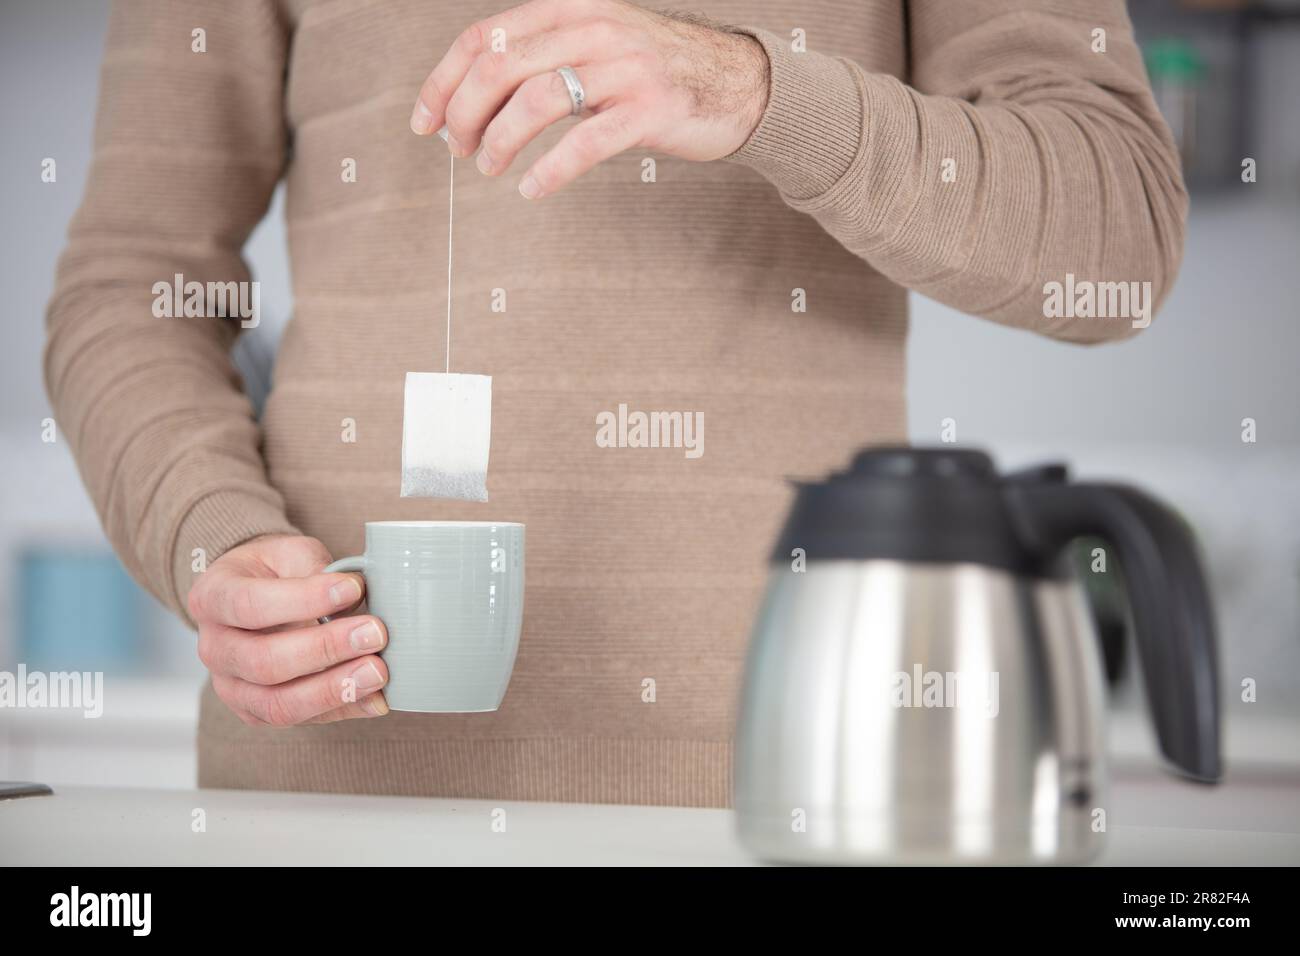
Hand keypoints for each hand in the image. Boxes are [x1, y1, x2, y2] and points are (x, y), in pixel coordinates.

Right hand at [187, 535, 389, 725]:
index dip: (304, 599)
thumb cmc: (276, 572)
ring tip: (378, 672)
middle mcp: (214, 649)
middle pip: (263, 661)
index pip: (250, 604)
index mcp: (213, 598)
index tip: (352, 588)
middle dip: (325, 649)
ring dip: (333, 690)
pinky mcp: (257, 712)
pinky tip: (376, 698)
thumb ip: (317, 570)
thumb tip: (354, 597)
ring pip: (278, 703)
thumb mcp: (290, 553)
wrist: (258, 595)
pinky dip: (342, 710)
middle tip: (375, 633)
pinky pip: (300, 719)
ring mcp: (231, 687)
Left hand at [409, 0, 769, 197]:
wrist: (738, 83)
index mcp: (570, 8)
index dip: (443, 82)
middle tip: (460, 150)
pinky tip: (533, 189)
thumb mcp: (594, 44)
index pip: (484, 38)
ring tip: (491, 168)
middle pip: (500, 67)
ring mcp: (623, 68)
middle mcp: (593, 29)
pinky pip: (586, 142)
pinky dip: (550, 169)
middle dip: (465, 115)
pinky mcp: (649, 109)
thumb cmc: (655, 73)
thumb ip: (543, 55)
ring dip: (500, 141)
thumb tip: (474, 97)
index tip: (424, 124)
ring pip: (536, 100)